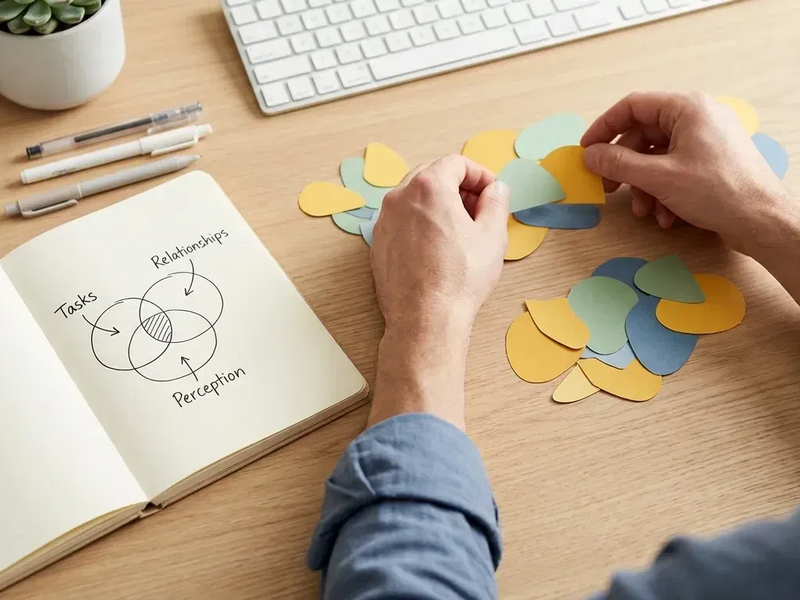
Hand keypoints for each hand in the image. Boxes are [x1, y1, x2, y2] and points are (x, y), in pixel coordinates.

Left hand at [367, 155, 508, 428]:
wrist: (425, 318)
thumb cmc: (458, 279)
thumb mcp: (492, 235)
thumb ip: (496, 202)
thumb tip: (496, 190)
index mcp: (428, 187)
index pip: (456, 163)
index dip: (479, 174)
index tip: (491, 192)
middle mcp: (399, 197)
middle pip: (431, 175)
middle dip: (458, 187)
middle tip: (478, 209)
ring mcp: (384, 221)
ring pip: (414, 198)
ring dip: (438, 204)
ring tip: (459, 230)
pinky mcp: (378, 243)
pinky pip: (402, 221)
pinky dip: (420, 223)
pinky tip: (437, 247)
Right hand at [581, 91, 794, 254]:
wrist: (763, 220)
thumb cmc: (719, 191)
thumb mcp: (659, 177)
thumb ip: (619, 164)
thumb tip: (590, 155)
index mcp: (687, 108)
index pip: (633, 106)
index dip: (604, 127)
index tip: (587, 150)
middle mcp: (698, 117)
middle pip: (644, 134)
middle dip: (625, 166)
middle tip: (607, 187)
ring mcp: (706, 138)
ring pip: (657, 156)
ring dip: (643, 185)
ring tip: (643, 209)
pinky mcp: (711, 160)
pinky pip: (674, 168)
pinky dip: (663, 190)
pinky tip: (665, 215)